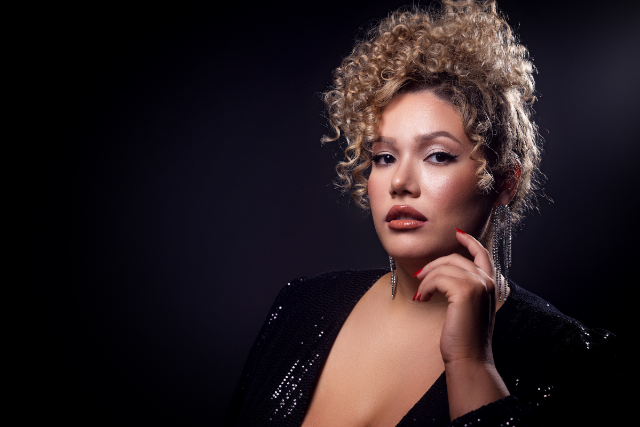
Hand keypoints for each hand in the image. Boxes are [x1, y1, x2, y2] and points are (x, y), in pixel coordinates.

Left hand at [413, 228, 508, 418]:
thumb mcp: (468, 309)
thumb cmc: (465, 338)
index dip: (470, 241)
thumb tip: (444, 275)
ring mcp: (478, 285)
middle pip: (455, 258)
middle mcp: (488, 282)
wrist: (469, 359)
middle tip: (420, 278)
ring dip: (427, 279)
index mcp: (491, 285)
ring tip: (420, 294)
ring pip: (444, 267)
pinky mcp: (465, 291)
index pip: (483, 254)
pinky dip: (426, 287)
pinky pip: (438, 278)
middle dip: (434, 265)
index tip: (457, 234)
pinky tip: (421, 298)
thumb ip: (465, 290)